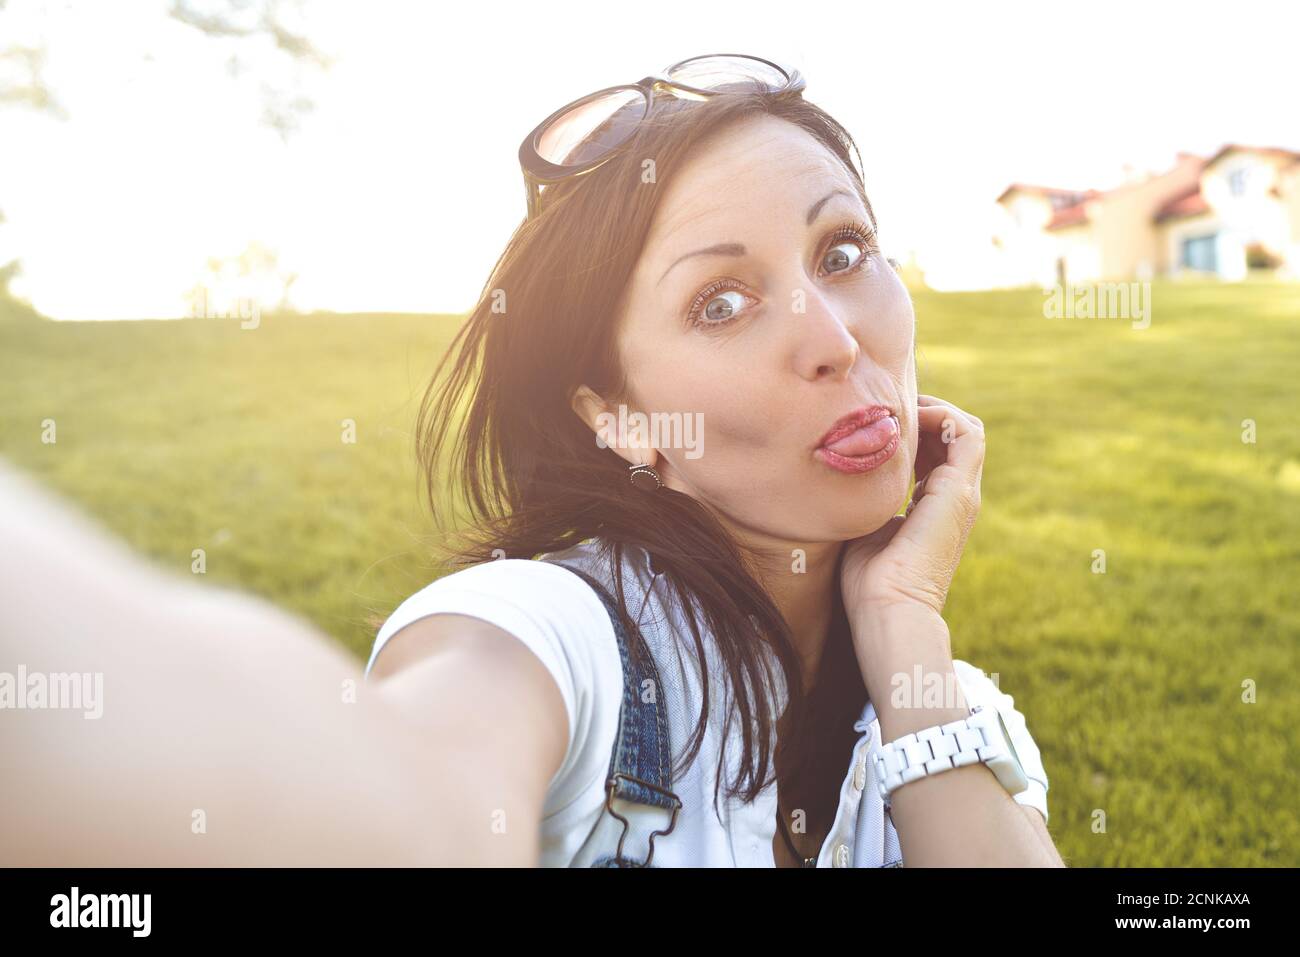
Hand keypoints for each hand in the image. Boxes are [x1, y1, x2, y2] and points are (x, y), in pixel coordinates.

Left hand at [840, 394, 984, 621]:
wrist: (888, 608)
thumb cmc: (868, 580)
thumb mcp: (864, 525)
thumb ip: (865, 499)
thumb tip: (840, 474)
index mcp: (932, 507)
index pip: (932, 452)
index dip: (908, 429)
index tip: (873, 418)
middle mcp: (953, 497)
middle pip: (950, 435)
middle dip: (921, 412)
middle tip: (884, 402)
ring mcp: (961, 494)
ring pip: (965, 429)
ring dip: (934, 408)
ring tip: (897, 403)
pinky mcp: (960, 492)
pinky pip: (968, 434)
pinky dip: (943, 414)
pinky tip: (908, 415)